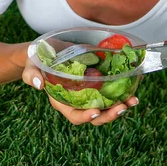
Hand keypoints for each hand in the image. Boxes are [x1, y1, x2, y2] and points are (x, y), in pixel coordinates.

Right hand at [22, 59, 139, 125]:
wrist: (48, 49)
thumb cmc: (38, 60)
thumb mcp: (31, 65)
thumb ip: (31, 75)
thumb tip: (38, 85)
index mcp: (62, 101)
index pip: (74, 115)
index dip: (85, 116)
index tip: (96, 112)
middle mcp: (78, 100)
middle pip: (95, 115)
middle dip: (109, 115)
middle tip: (122, 108)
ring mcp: (90, 92)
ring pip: (107, 105)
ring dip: (121, 105)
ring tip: (133, 101)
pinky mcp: (98, 83)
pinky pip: (112, 91)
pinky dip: (123, 91)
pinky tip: (134, 87)